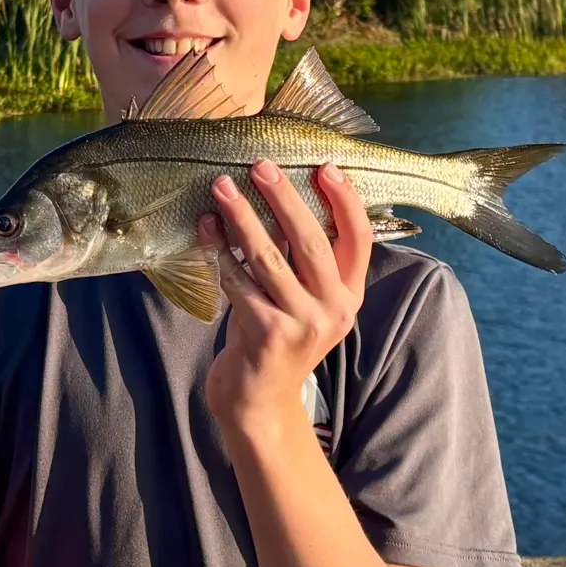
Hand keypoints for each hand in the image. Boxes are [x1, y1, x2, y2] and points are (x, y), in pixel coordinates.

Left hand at [201, 160, 372, 437]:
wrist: (259, 401)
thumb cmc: (278, 336)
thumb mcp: (305, 301)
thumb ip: (305, 261)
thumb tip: (283, 195)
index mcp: (349, 295)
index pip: (359, 238)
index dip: (346, 201)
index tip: (325, 167)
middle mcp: (334, 309)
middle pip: (312, 241)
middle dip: (285, 198)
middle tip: (261, 166)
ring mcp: (302, 324)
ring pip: (269, 257)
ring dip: (243, 217)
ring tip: (223, 187)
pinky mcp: (267, 334)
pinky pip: (238, 281)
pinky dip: (219, 249)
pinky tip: (206, 226)